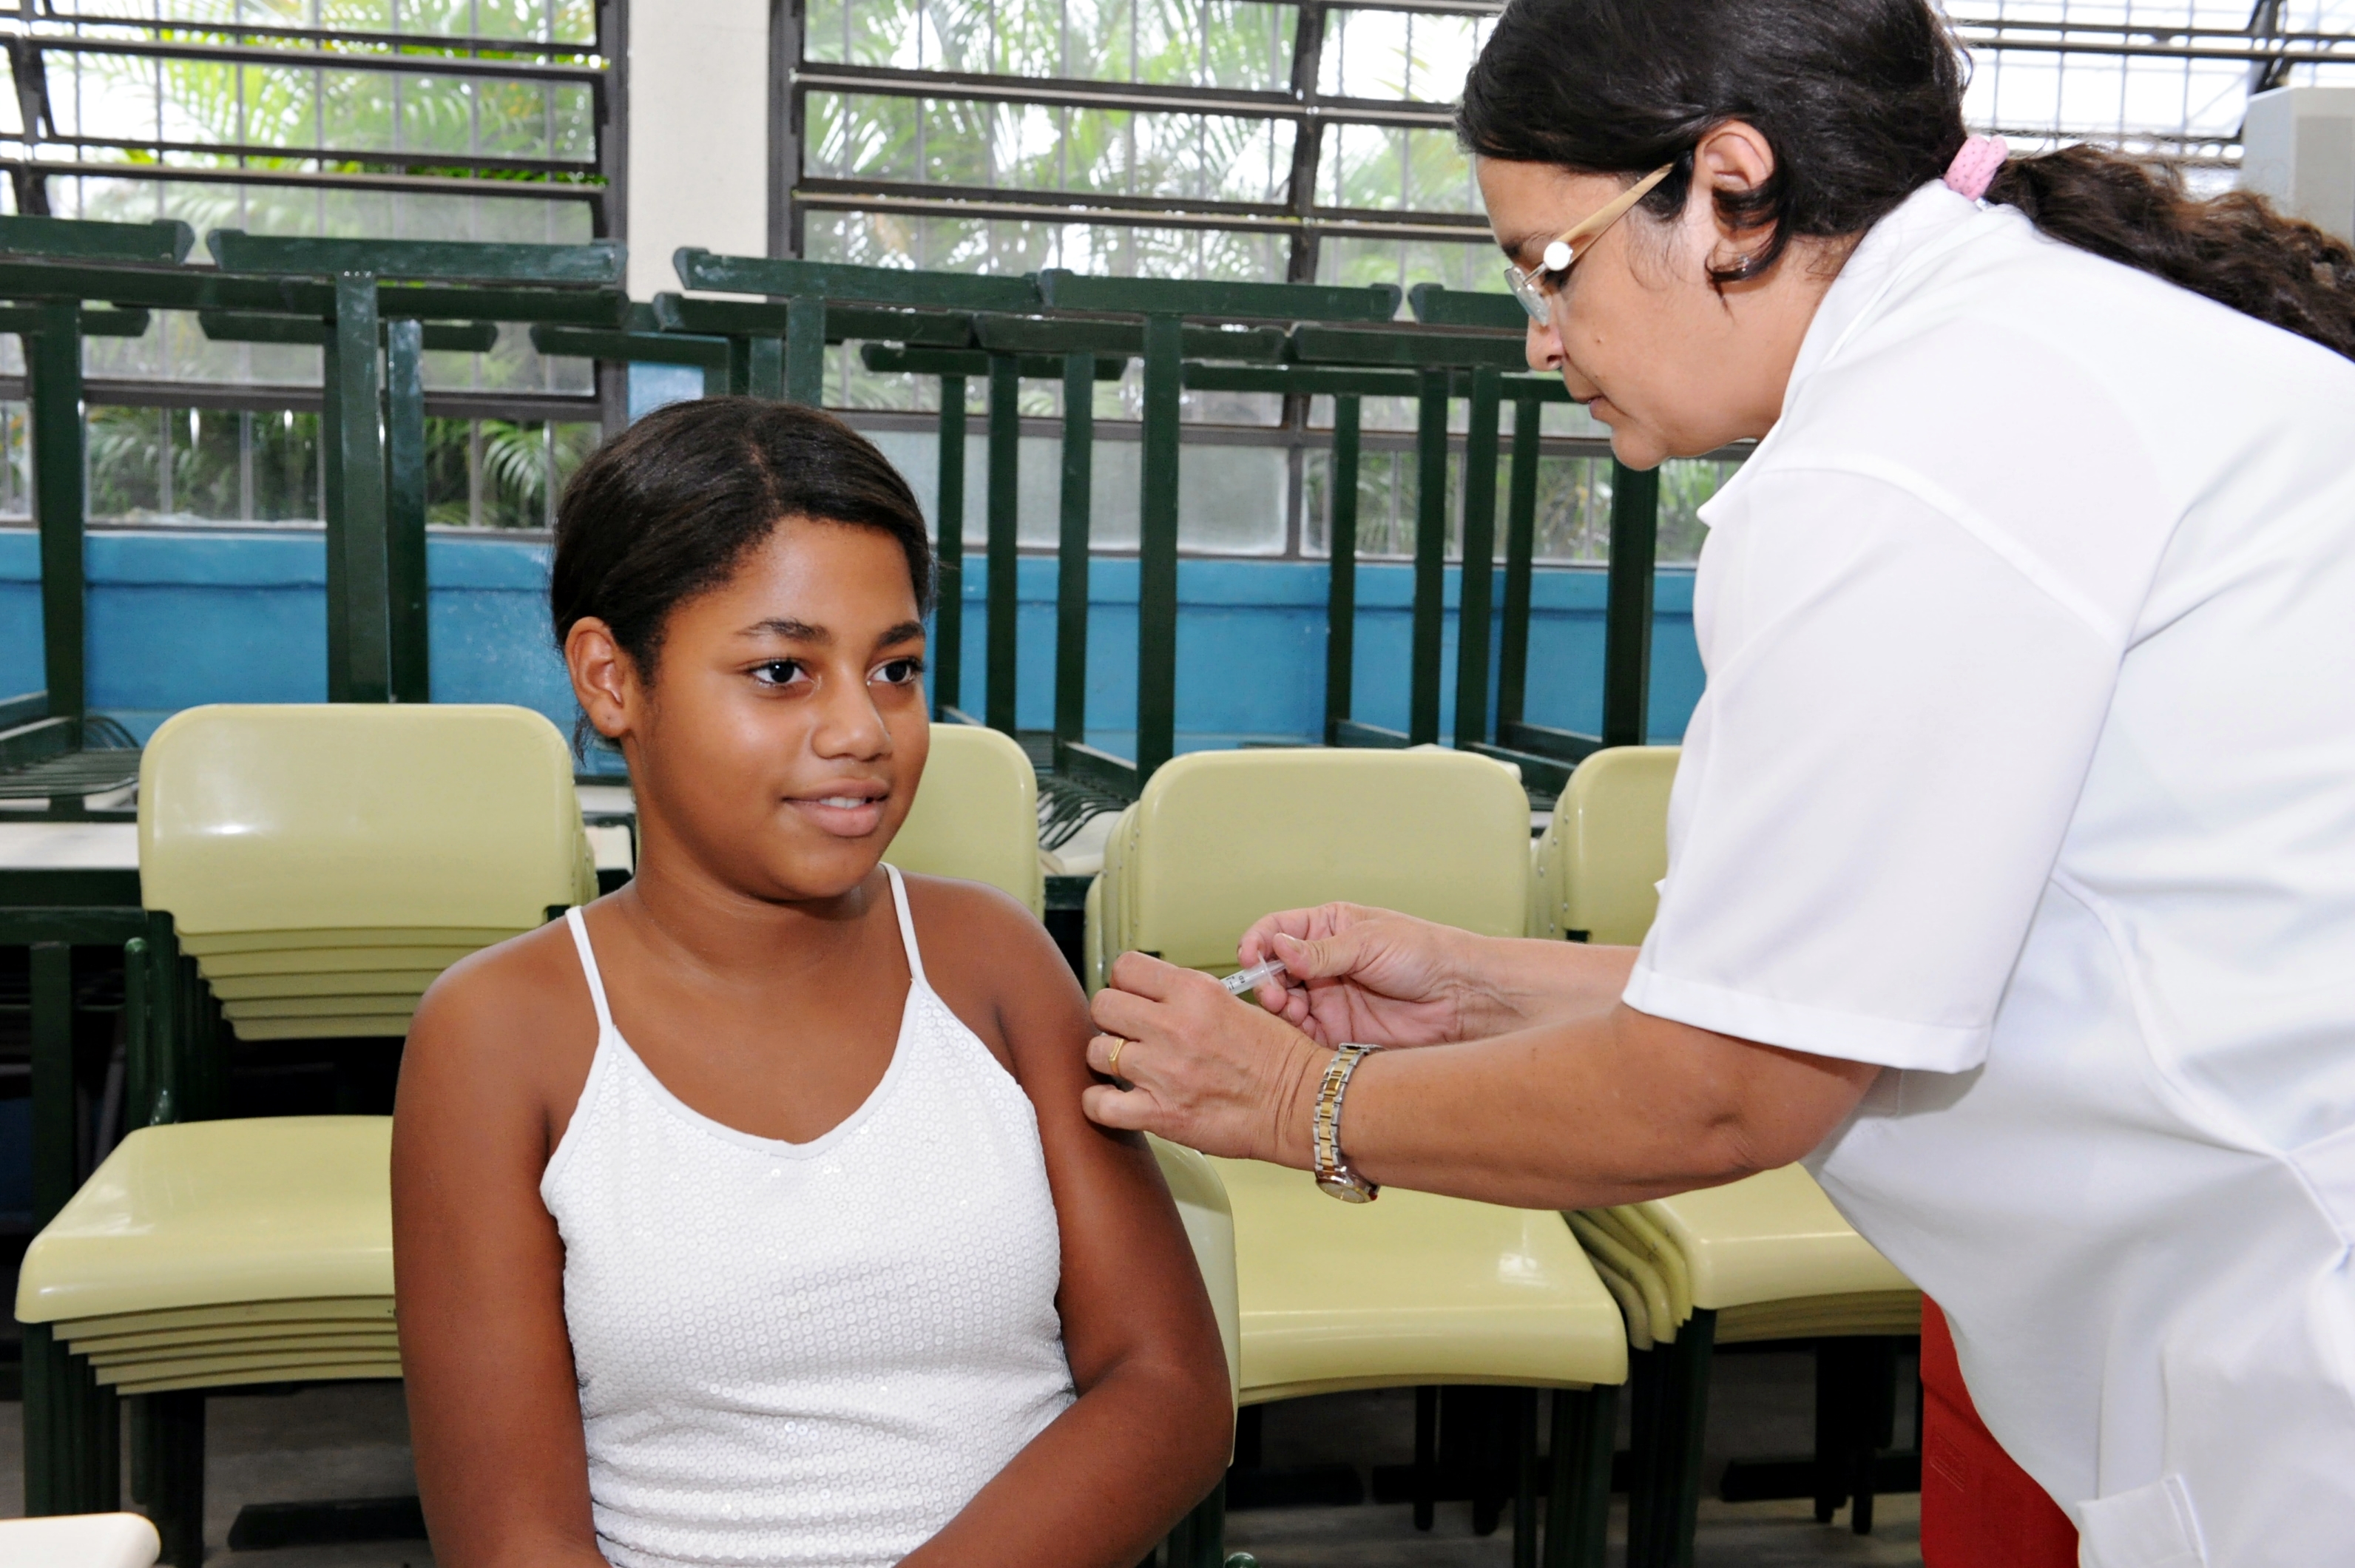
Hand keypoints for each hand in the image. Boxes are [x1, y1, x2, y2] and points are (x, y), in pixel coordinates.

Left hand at [1082, 953, 1325, 1168]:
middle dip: (1111, 1018)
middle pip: (1103, 1005)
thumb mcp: (1237, 1003)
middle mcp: (1173, 1026)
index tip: (1133, 996)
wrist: (1301, 1105)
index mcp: (1194, 992)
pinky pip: (1099, 1105)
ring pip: (1096, 1052)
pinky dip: (1100, 1104)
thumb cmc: (1280, 1059)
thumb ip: (1189, 998)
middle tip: (1128, 1032)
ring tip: (1128, 1067)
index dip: (1125, 983)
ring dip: (1108, 1059)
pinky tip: (1114, 1101)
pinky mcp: (1160, 1113)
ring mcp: (1163, 1071)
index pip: (1126, 967)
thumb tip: (1154, 998)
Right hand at [1234, 903, 1479, 1048]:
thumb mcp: (1369, 942)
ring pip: (1281, 1004)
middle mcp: (1322, 964)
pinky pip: (1300, 1035)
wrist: (1460, 998)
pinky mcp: (1335, 1032)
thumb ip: (1321, 951)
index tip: (1251, 957)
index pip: (1277, 930)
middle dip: (1263, 979)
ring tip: (1286, 1009)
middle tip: (1271, 991)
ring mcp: (1327, 999)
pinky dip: (1289, 1034)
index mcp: (1328, 928)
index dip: (1258, 942)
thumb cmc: (1424, 954)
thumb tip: (1277, 949)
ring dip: (1275, 1006)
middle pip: (1272, 970)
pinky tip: (1295, 1030)